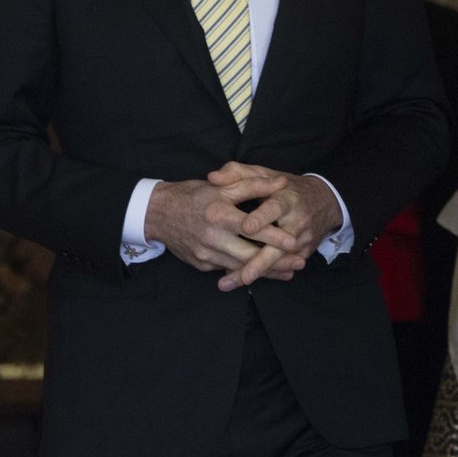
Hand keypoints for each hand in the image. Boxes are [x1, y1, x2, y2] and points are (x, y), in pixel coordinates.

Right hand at [143, 178, 304, 278]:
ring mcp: (205, 254)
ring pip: (240, 268)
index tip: (294, 242)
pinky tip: (263, 273)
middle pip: (249, 255)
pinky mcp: (201, 265)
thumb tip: (282, 183)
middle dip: (276, 262)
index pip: (252, 228)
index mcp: (219, 215)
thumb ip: (253, 184)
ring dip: (265, 272)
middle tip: (299, 264)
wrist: (157, 213)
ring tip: (288, 272)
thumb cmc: (193, 196)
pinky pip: (227, 270)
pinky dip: (246, 272)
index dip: (274, 237)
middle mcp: (211, 238)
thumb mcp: (222, 187)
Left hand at [205, 162, 343, 291]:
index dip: (262, 218)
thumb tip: (213, 177)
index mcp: (287, 199)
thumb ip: (238, 173)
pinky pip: (282, 266)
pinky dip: (264, 274)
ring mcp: (302, 240)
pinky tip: (242, 280)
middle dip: (259, 261)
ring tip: (231, 283)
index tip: (246, 227)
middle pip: (279, 245)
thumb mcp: (265, 174)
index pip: (275, 208)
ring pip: (278, 260)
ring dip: (256, 273)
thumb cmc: (287, 187)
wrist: (324, 201)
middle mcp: (298, 221)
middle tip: (240, 274)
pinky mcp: (303, 252)